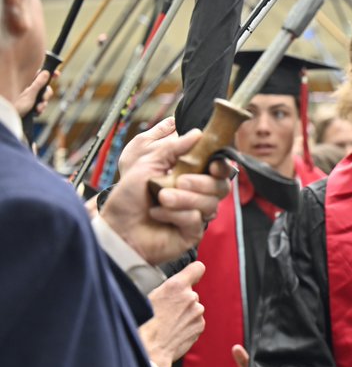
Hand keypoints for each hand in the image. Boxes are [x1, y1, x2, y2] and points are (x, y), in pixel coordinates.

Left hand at [14, 69, 54, 116]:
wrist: (14, 117)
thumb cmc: (19, 105)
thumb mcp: (31, 93)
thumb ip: (38, 83)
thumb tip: (46, 72)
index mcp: (31, 84)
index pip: (42, 76)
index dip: (50, 74)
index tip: (57, 74)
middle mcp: (32, 90)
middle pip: (47, 89)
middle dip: (47, 95)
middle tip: (43, 99)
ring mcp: (34, 98)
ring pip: (45, 99)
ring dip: (43, 105)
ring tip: (37, 109)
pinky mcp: (34, 106)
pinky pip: (43, 106)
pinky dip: (41, 110)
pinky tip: (36, 112)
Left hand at [100, 127, 231, 264]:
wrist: (115, 226)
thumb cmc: (128, 196)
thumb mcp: (146, 162)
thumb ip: (172, 147)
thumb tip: (196, 134)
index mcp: (190, 175)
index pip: (218, 169)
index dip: (221, 166)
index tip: (212, 165)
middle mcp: (197, 194)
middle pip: (221, 186)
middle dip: (201, 183)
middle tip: (178, 181)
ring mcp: (196, 213)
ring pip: (210, 203)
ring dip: (184, 198)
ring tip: (161, 198)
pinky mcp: (192, 232)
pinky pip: (197, 219)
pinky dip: (176, 214)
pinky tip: (157, 214)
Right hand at [140, 261, 205, 366]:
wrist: (149, 349)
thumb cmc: (144, 323)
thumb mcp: (150, 296)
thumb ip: (168, 288)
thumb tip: (173, 288)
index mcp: (177, 286)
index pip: (197, 268)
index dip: (194, 272)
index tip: (192, 275)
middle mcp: (191, 297)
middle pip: (191, 293)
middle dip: (182, 300)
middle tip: (167, 311)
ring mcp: (198, 312)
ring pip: (193, 308)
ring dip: (185, 314)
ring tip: (168, 323)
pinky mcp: (200, 326)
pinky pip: (195, 321)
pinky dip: (187, 325)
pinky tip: (174, 331)